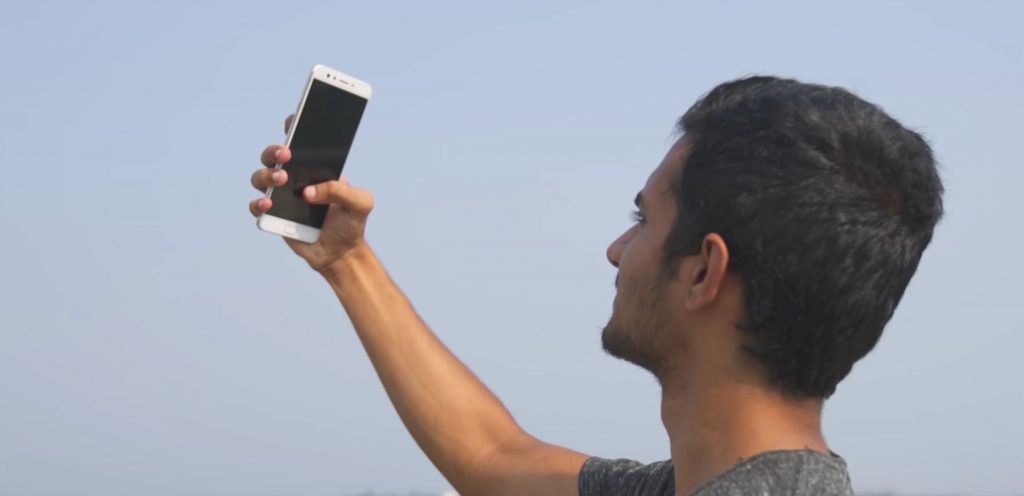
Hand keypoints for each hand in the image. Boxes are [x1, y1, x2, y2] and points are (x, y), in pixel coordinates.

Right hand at [249, 115, 374, 274]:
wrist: (342, 253)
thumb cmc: (351, 223)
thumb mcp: (360, 203)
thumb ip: (342, 191)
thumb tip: (309, 191)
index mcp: (315, 167)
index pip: (300, 141)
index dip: (294, 126)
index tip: (294, 120)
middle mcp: (294, 177)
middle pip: (273, 155)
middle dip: (275, 150)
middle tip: (287, 153)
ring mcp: (280, 196)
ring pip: (260, 176)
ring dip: (267, 174)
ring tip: (282, 178)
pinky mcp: (272, 216)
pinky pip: (256, 206)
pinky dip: (258, 203)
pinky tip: (269, 203)